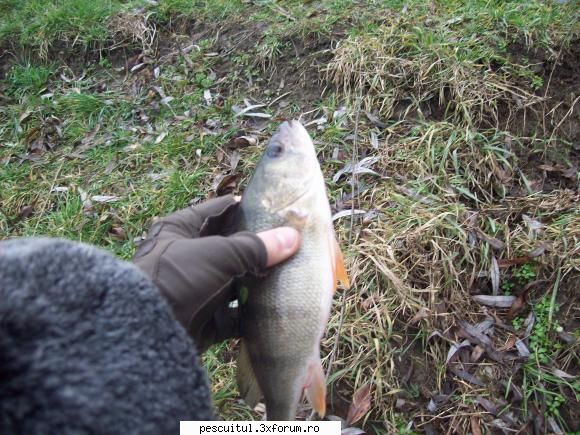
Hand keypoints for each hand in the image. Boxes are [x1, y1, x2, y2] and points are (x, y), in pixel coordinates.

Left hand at [133, 195, 299, 351]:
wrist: (146, 333)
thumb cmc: (177, 278)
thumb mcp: (218, 254)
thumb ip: (255, 247)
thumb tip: (293, 238)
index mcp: (180, 229)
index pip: (219, 210)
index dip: (246, 208)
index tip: (276, 210)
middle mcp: (186, 257)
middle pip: (229, 248)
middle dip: (258, 250)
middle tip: (290, 245)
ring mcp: (194, 289)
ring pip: (233, 282)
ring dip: (256, 283)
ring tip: (288, 277)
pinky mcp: (201, 319)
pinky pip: (231, 314)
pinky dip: (249, 315)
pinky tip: (272, 312)